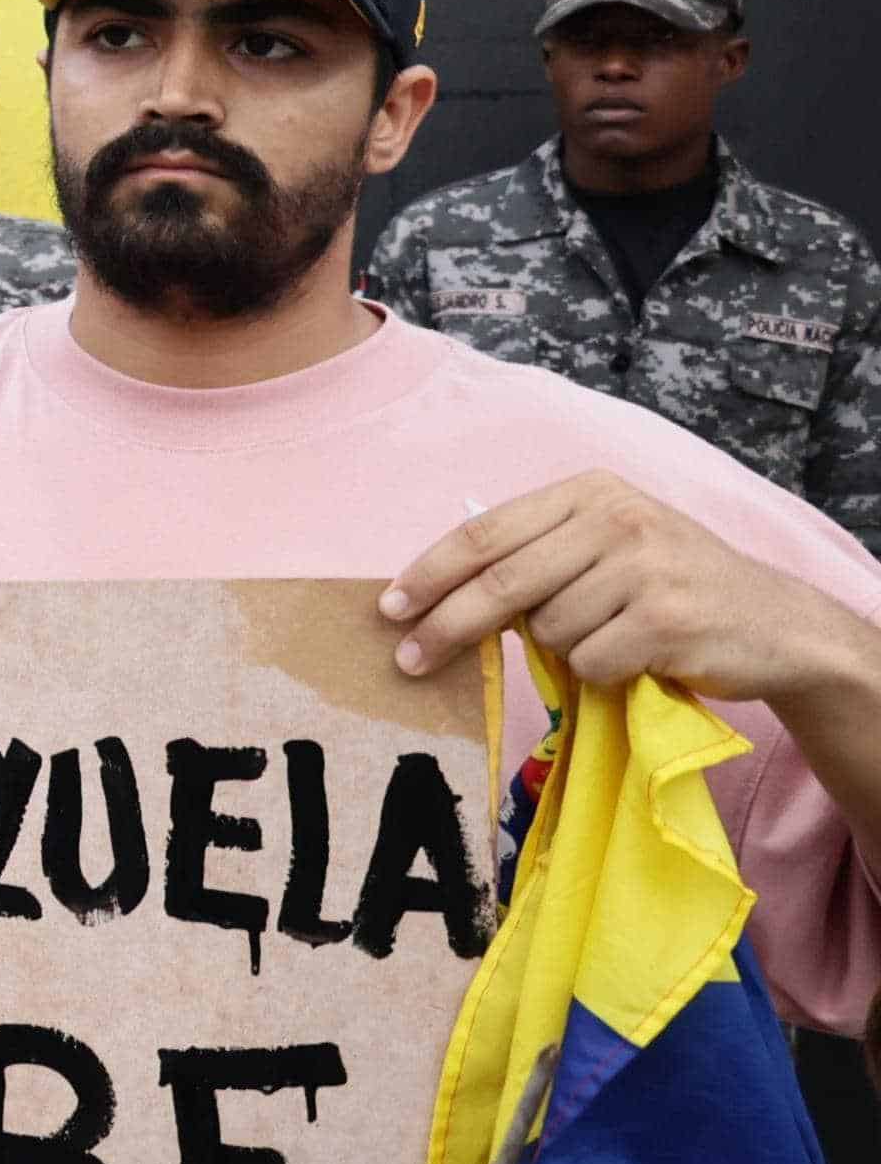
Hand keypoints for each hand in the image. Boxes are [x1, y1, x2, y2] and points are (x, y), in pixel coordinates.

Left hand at [385, 470, 867, 701]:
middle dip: (444, 626)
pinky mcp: (666, 618)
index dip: (429, 571)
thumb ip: (539, 556)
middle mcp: (617, 517)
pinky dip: (601, 672)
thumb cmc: (672, 585)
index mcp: (589, 491)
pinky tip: (638, 657)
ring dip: (563, 651)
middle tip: (407, 661)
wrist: (775, 621)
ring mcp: (644, 565)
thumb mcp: (608, 545)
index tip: (388, 607)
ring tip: (610, 637)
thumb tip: (440, 598)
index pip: (485, 531)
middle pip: (500, 581)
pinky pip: (591, 661)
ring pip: (549, 631)